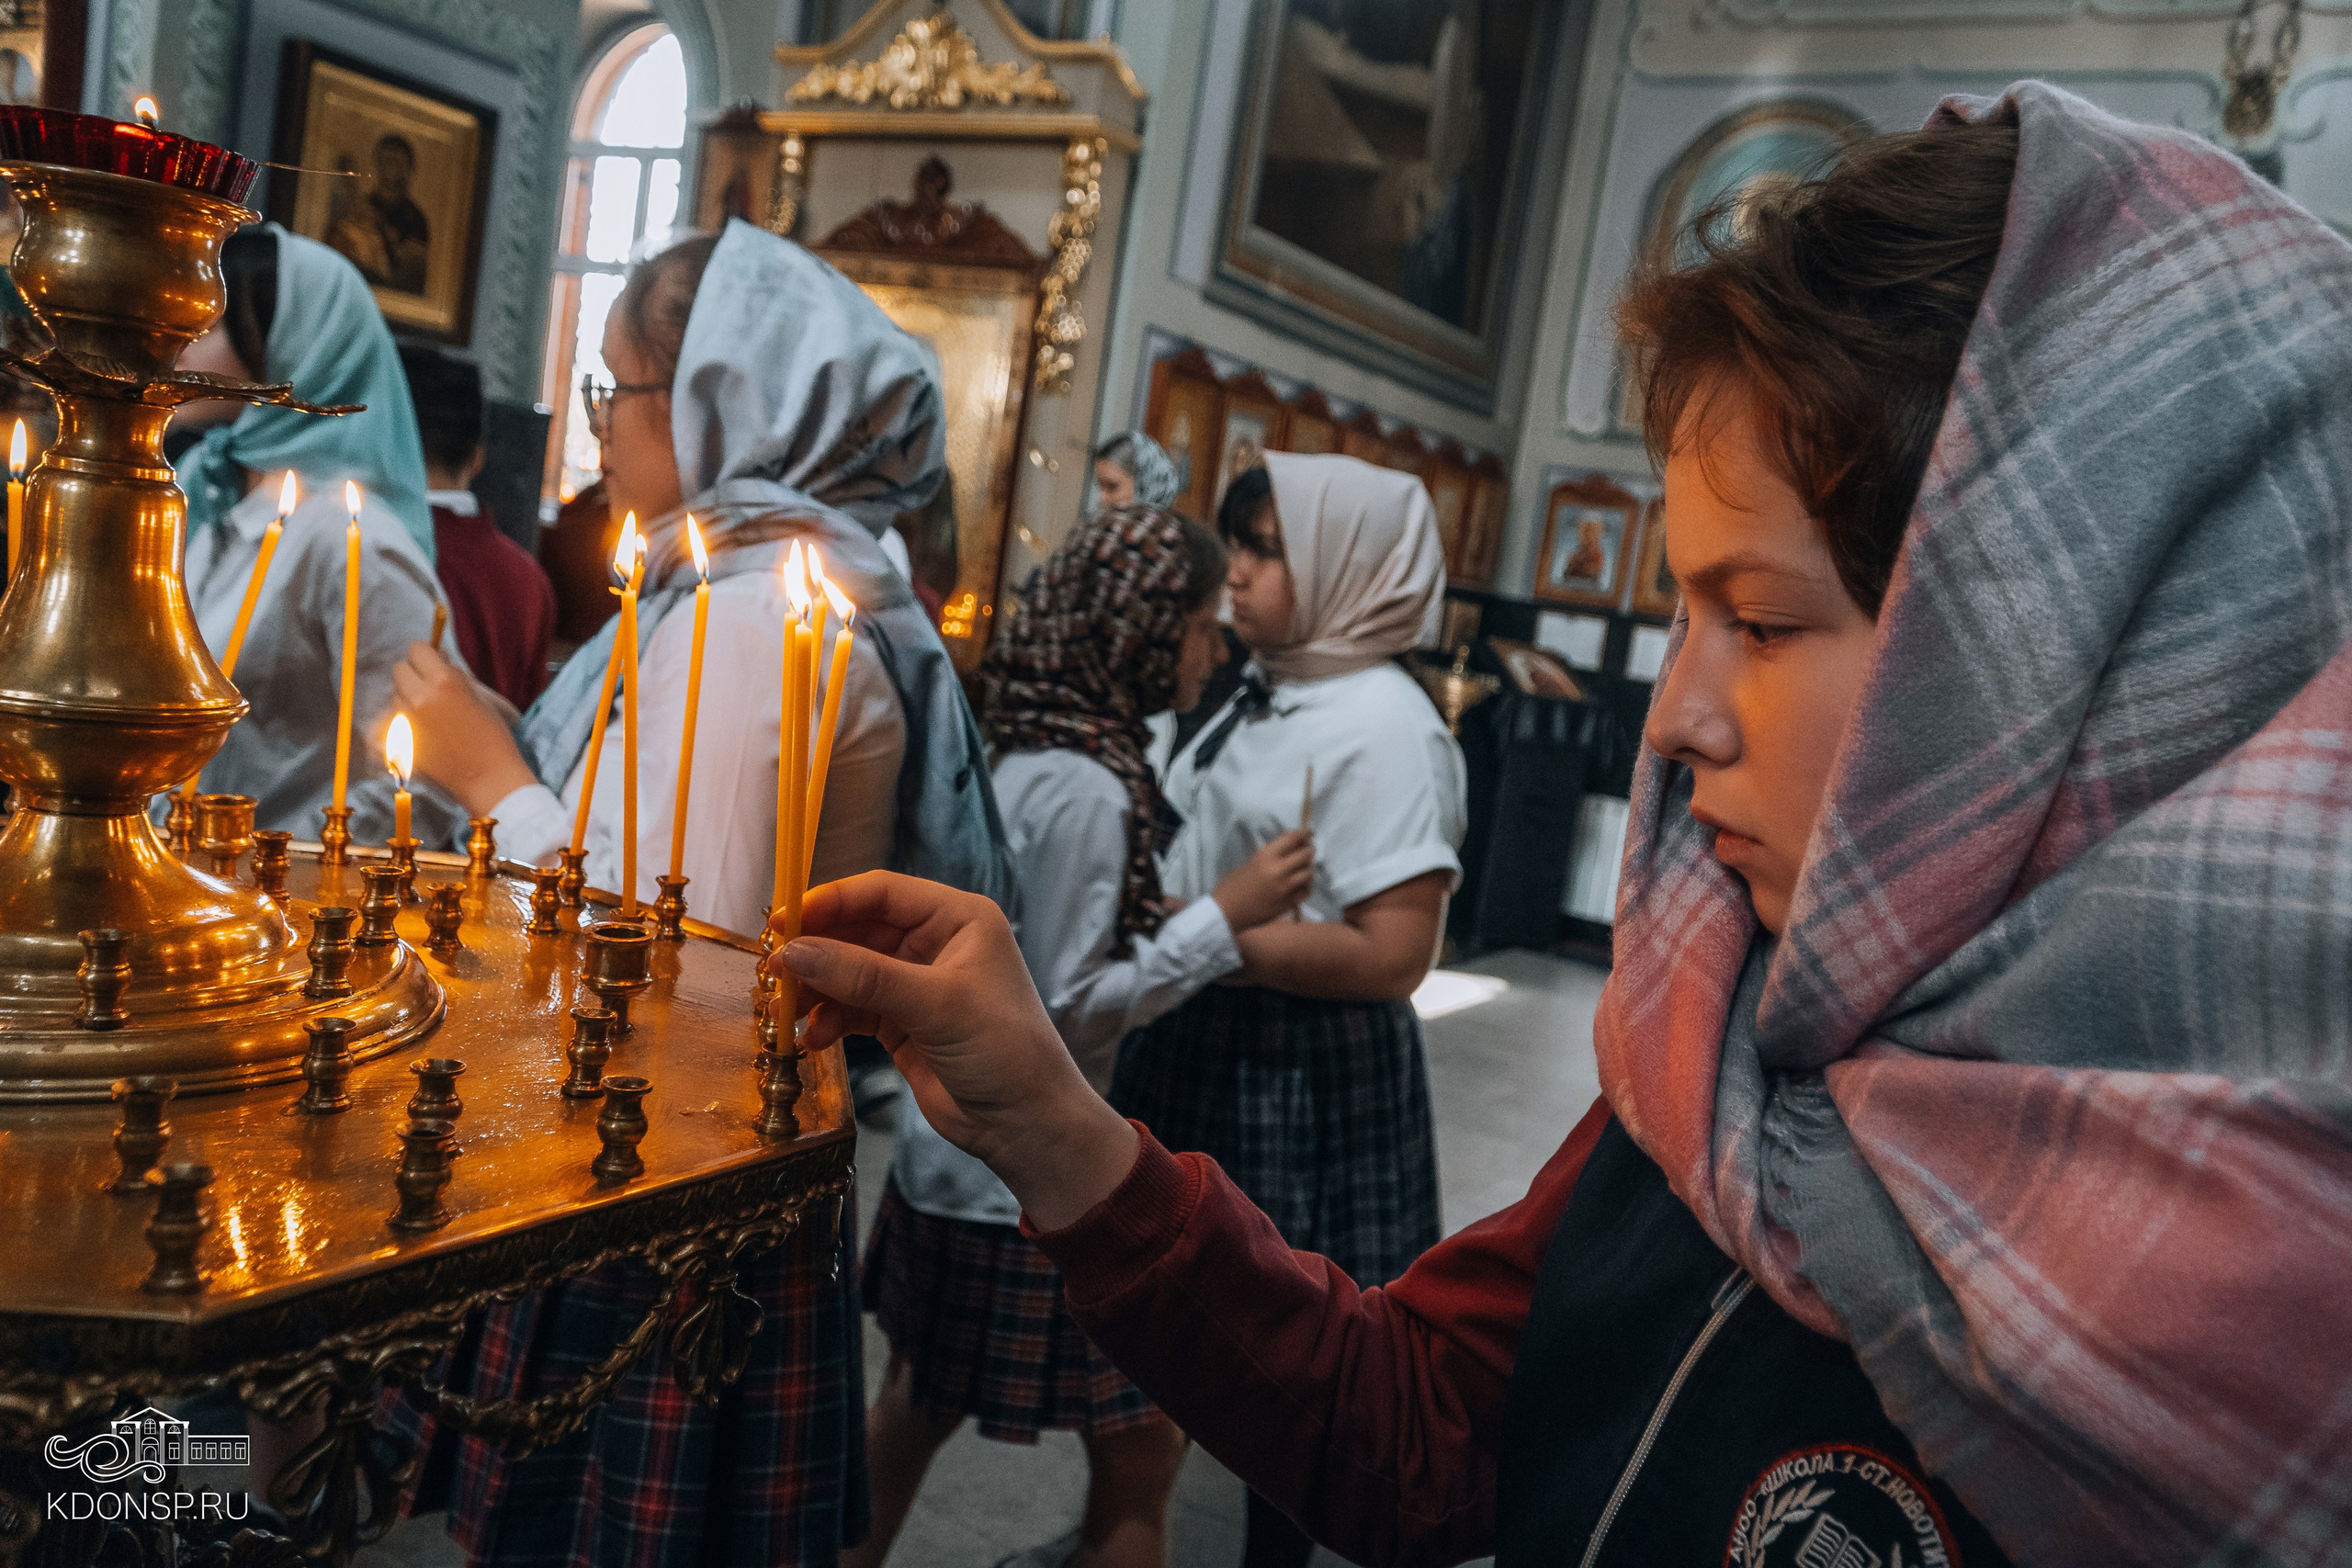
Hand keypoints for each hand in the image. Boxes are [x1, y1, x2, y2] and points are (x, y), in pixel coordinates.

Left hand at [389, 641, 538, 813]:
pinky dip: (399, 721)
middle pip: (399, 670)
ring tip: (429, 715)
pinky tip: (417, 729)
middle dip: (414, 675)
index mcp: (443, 681)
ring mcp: (405, 720)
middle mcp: (419, 697)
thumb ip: (456, 674)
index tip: (435, 665)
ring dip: (407, 698)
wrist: (488, 778)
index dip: (427, 655)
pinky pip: (388, 720)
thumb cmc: (493, 736)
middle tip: (432, 689)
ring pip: (394, 695)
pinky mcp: (398, 741)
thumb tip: (439, 657)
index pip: (417, 650)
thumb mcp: (481, 696)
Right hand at [768, 873, 1137, 1230]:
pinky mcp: (902, 1023)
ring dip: (816, 989)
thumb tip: (794, 952)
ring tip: (784, 1010)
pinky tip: (813, 1038)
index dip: (831, 901)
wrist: (1026, 1123)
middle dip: (816, 949)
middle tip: (773, 970)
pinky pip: (852, 1008)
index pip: (882, 892)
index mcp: (958, 919)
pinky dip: (829, 1019)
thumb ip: (864, 977)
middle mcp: (936, 944)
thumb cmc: (1003, 1051)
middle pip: (858, 930)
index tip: (784, 920)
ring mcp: (916, 984)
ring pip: (849, 971)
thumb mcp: (935, 1005)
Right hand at [1210, 829, 1314, 930]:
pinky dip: (1306, 885)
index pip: (1293, 839)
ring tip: (1303, 868)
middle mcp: (1279, 870)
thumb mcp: (1250, 862)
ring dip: (1308, 868)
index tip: (1307, 834)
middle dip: (1308, 850)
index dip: (1303, 834)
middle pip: (1305, 854)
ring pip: (1309, 873)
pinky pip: (1305, 891)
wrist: (1226, 912)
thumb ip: (1271, 853)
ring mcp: (1285, 888)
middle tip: (1307, 850)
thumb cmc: (1232, 885)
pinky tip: (1301, 884)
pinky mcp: (1288, 903)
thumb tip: (1288, 843)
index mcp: (1266, 856)